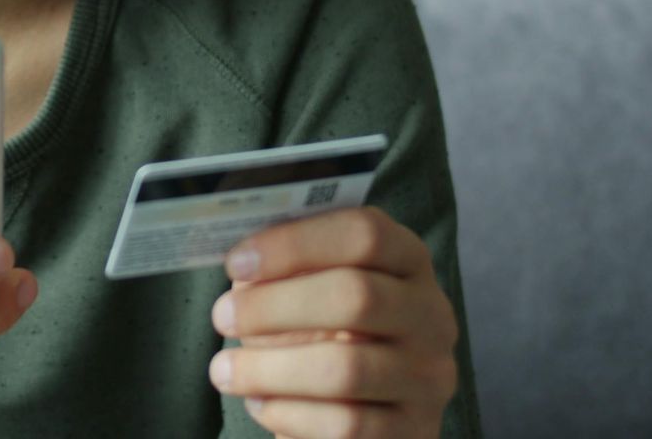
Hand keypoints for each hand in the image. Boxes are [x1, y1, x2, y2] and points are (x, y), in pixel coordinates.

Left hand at [207, 206, 457, 438]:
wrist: (369, 405)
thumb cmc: (325, 330)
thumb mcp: (313, 287)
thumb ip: (285, 266)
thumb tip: (239, 259)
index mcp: (407, 259)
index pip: (364, 233)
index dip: (294, 244)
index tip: (236, 261)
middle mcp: (431, 313)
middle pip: (356, 296)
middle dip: (274, 306)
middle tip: (221, 316)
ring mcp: (429, 376)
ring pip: (346, 368)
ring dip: (269, 369)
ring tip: (224, 371)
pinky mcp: (414, 429)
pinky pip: (346, 425)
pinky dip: (290, 414)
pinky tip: (260, 404)